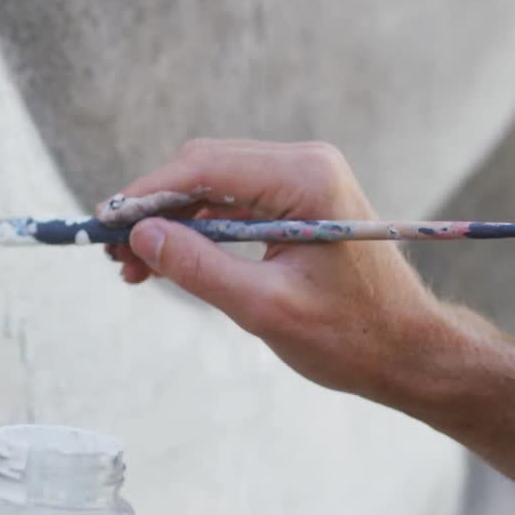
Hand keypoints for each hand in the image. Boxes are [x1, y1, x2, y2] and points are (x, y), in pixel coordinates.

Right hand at [102, 139, 456, 406]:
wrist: (410, 351)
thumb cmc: (352, 337)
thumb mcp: (266, 309)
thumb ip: (199, 268)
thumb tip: (140, 236)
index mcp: (306, 177)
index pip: (205, 168)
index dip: (147, 195)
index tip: (104, 224)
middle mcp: (305, 163)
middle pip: (204, 168)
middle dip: (154, 209)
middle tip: (113, 253)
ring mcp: (303, 178)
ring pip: (213, 185)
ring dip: (172, 221)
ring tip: (132, 266)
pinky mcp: (298, 199)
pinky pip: (233, 203)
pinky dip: (198, 230)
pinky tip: (167, 259)